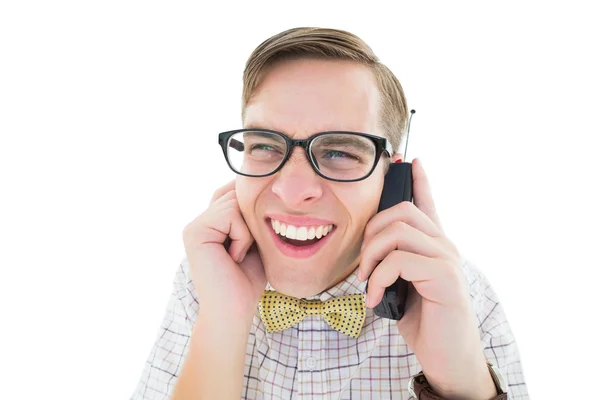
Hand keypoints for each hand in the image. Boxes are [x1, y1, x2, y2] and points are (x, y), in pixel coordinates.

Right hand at [182, 180, 265, 323]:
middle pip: (236, 193)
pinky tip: (233, 258)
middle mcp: (200, 221)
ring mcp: (194, 225)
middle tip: (245, 252)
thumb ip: (250, 215)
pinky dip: (241, 236)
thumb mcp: (253, 241)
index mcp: (212, 222)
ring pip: (235, 202)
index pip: (235, 193)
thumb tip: (260, 185)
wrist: (234, 312)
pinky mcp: (194, 232)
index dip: (252, 209)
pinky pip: (230, 214)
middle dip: (251, 220)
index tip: (254, 240)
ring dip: (248, 232)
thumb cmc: (247, 281)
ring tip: (238, 256)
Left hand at [358, 159, 495, 398]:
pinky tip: (376, 298)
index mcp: (433, 246)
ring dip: (371, 255)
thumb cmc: (424, 320)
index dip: (419, 179)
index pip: (427, 202)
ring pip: (398, 231)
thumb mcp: (403, 286)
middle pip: (402, 211)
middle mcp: (444, 246)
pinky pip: (400, 261)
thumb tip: (372, 251)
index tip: (409, 159)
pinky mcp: (445, 278)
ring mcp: (447, 260)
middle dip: (370, 233)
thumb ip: (395, 263)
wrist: (448, 357)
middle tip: (363, 264)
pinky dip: (379, 278)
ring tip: (368, 281)